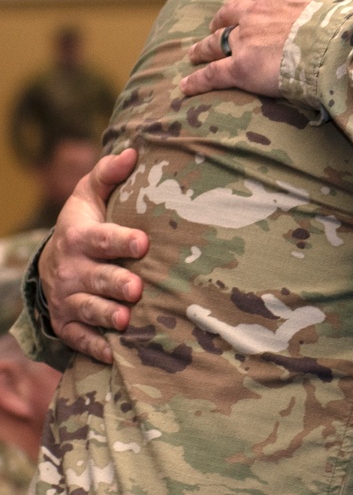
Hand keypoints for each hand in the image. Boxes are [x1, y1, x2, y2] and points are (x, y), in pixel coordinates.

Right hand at [39, 148, 147, 363]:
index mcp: (80, 236)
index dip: (120, 240)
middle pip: (96, 278)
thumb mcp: (89, 195)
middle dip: (115, 283)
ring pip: (87, 309)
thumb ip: (109, 174)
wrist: (54, 259)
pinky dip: (93, 347)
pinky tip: (113, 355)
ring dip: (105, 315)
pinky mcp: (66, 323)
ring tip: (124, 319)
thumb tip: (133, 151)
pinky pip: (77, 338)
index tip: (143, 241)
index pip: (101, 238)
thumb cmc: (85, 222)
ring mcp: (68, 298)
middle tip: (136, 288)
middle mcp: (72, 270)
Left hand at [181, 0, 352, 97]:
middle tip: (219, 22)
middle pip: (231, 11)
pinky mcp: (243, 68)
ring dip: (205, 45)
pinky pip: (214, 74)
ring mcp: (247, 39)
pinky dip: (198, 80)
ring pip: (217, 40)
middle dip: (223, 17)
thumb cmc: (350, 7)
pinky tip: (186, 86)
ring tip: (195, 51)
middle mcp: (258, 11)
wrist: (342, 38)